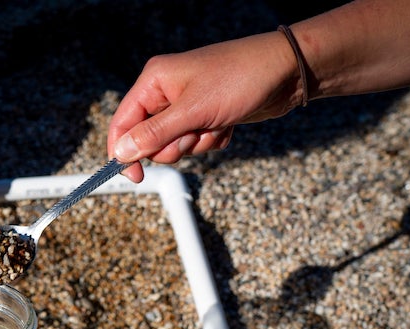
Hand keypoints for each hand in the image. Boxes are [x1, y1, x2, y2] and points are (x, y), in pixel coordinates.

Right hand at [109, 32, 299, 181]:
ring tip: (216, 124)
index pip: (123, 122)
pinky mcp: (206, 115)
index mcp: (155, 81)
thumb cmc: (241, 78)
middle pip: (149, 139)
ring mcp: (188, 104)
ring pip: (175, 144)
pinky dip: (213, 140)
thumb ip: (154, 134)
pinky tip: (228, 124)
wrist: (287, 72)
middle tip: (194, 132)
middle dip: (174, 145)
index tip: (134, 176)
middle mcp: (167, 92)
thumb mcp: (193, 111)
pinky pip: (198, 142)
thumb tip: (121, 152)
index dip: (123, 151)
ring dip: (197, 143)